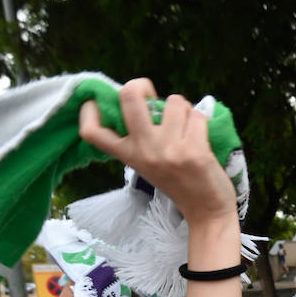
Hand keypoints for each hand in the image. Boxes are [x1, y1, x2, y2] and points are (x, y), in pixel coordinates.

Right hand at [79, 81, 235, 227]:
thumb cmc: (178, 182)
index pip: (91, 131)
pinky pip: (196, 114)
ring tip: (186, 125)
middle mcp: (143, 151)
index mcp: (128, 155)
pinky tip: (200, 137)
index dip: (89, 109)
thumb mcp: (148, 163)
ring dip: (182, 107)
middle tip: (151, 95)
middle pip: (129, 96)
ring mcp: (167, 150)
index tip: (101, 102)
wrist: (206, 211)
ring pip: (173, 101)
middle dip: (141, 85)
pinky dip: (200, 120)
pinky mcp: (193, 151)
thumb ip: (139, 136)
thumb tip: (138, 96)